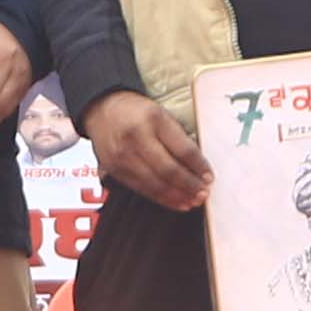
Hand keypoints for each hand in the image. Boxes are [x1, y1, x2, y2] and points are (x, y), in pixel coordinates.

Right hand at [81, 87, 208, 209]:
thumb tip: (197, 166)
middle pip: (168, 170)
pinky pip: (142, 189)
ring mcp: (123, 157)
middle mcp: (136, 139)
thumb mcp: (161, 114)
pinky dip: (161, 198)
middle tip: (203, 194)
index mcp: (153, 120)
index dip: (198, 166)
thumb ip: (178, 138)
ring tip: (192, 201)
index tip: (209, 176)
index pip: (182, 149)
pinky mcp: (116, 170)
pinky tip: (175, 202)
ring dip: (177, 196)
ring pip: (155, 184)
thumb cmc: (135, 111)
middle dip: (189, 186)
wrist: (101, 108)